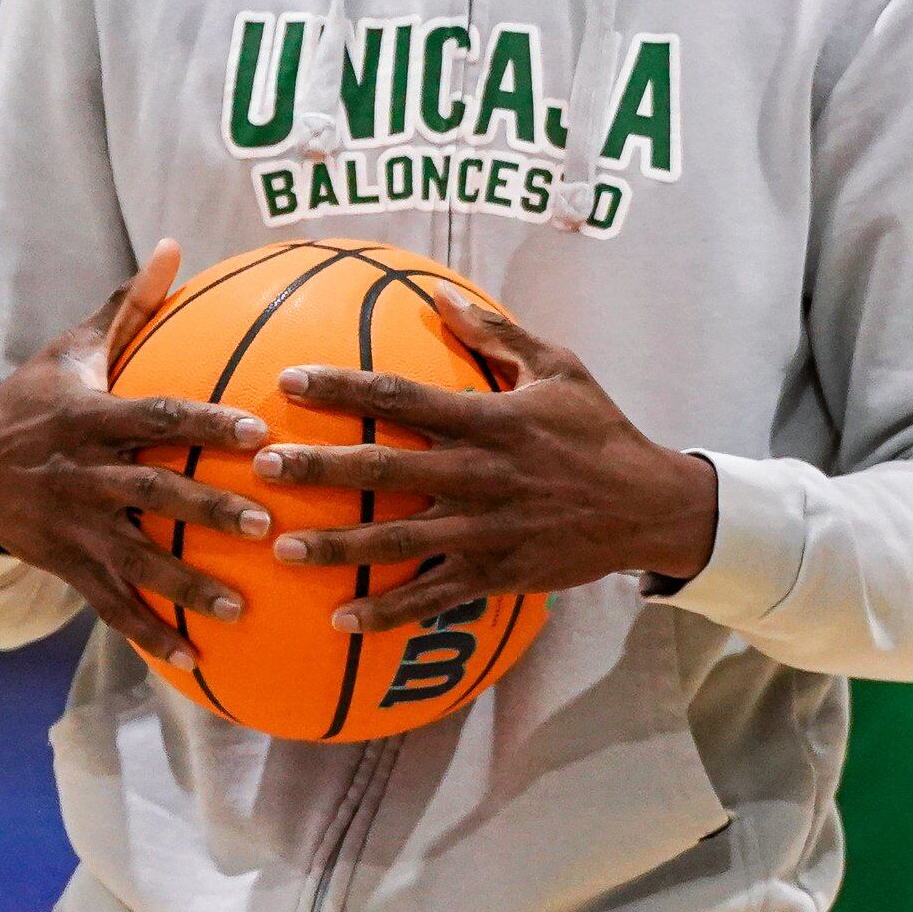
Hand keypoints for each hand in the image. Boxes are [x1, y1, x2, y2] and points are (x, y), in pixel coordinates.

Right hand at [0, 241, 273, 673]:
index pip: (156, 418)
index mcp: (88, 418)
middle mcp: (80, 475)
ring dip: (186, 588)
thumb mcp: (72, 351)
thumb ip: (129, 306)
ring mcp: (71, 526)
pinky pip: (110, 605)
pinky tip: (195, 661)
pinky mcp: (64, 566)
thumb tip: (177, 245)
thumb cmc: (33, 401)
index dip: (205, 427)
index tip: (258, 435)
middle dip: (206, 510)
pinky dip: (149, 634)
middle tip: (265, 524)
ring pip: (133, 559)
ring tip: (240, 609)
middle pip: (150, 493)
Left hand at [253, 297, 718, 631]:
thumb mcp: (558, 367)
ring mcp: (488, 530)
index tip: (289, 380)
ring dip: (339, 546)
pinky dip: (388, 611)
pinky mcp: (498, 574)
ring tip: (281, 549)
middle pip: (387, 471)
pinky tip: (340, 620)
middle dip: (320, 468)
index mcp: (491, 421)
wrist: (650, 506)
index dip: (343, 389)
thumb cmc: (599, 429)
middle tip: (262, 466)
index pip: (403, 398)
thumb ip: (495, 333)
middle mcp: (482, 474)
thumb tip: (438, 291)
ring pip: (401, 540)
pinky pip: (434, 596)